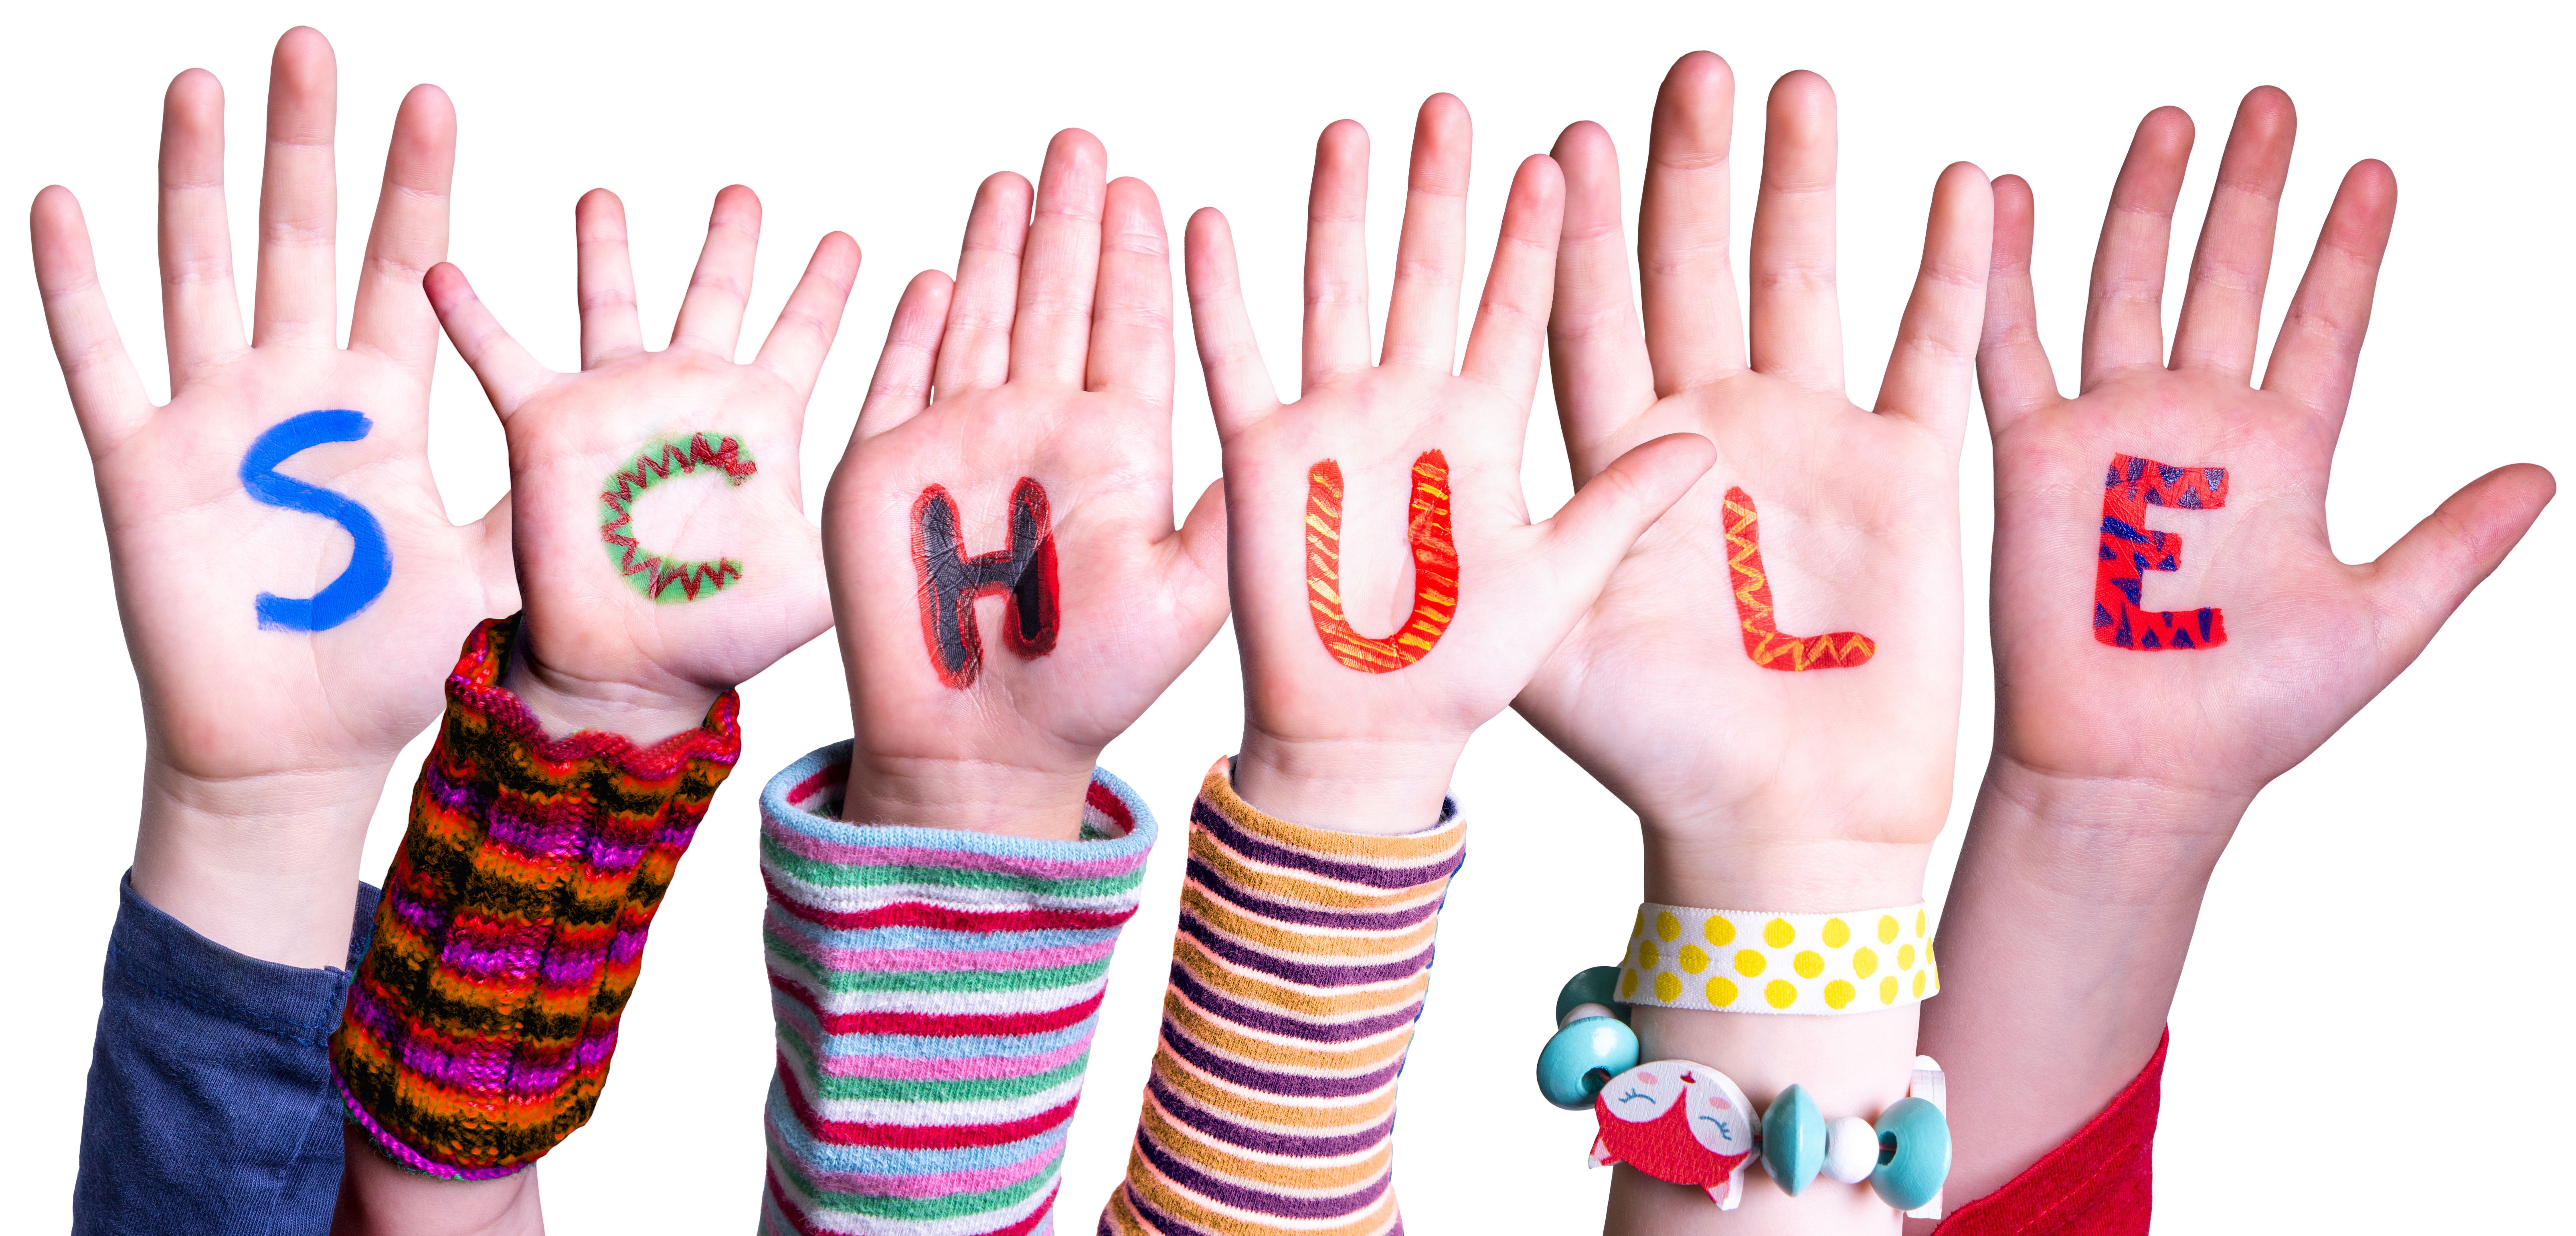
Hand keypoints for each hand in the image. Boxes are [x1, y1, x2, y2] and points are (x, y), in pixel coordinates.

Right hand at [30, 27, 511, 964]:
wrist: (303, 747)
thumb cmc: (394, 663)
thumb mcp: (488, 572)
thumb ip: (541, 509)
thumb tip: (645, 474)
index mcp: (382, 405)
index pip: (403, 266)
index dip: (415, 186)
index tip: (433, 100)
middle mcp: (298, 392)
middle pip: (303, 238)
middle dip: (310, 144)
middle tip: (317, 44)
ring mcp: (214, 420)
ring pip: (202, 268)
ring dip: (199, 176)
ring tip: (207, 81)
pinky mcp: (143, 466)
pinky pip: (101, 358)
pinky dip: (78, 284)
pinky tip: (66, 200)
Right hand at [427, 186, 854, 740]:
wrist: (636, 668)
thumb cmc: (727, 630)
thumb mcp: (822, 566)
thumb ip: (866, 511)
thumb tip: (936, 479)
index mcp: (762, 420)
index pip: (806, 331)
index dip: (829, 287)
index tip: (853, 236)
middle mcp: (692, 396)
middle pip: (716, 293)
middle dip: (730, 241)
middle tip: (744, 190)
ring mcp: (619, 404)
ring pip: (613, 301)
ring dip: (605, 248)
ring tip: (602, 193)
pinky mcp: (548, 427)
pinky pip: (499, 356)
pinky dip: (468, 313)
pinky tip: (440, 266)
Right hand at [824, 131, 1226, 838]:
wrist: (984, 748)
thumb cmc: (1090, 685)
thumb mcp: (1187, 595)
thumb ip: (1227, 512)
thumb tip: (1289, 432)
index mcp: (1115, 451)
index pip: (1128, 328)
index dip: (1133, 257)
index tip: (1145, 188)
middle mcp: (1041, 432)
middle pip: (1057, 299)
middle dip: (1068, 221)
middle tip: (1084, 142)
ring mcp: (962, 444)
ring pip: (984, 318)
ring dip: (998, 248)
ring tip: (1017, 176)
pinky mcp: (887, 470)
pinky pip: (901, 376)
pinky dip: (915, 325)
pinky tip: (937, 271)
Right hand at [1187, 94, 1712, 833]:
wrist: (1368, 735)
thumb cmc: (1462, 672)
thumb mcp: (1564, 584)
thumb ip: (1624, 508)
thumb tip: (1704, 445)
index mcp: (1482, 431)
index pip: (1513, 309)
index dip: (1533, 238)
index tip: (1558, 158)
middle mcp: (1409, 410)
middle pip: (1425, 274)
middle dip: (1437, 191)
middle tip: (1450, 109)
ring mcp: (1333, 424)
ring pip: (1336, 290)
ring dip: (1339, 214)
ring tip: (1348, 132)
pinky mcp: (1261, 455)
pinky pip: (1235, 359)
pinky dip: (1219, 295)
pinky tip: (1209, 224)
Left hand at [1515, 53, 1993, 906]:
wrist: (1782, 826)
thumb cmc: (1658, 751)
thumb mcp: (1556, 640)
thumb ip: (1529, 530)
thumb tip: (1474, 425)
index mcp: (1621, 456)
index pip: (1588, 315)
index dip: (1578, 232)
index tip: (1561, 141)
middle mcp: (1711, 425)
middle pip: (1694, 269)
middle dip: (1690, 171)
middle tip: (1688, 68)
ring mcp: (1812, 439)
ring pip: (1803, 281)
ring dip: (1801, 186)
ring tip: (1794, 85)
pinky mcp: (1906, 470)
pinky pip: (1931, 351)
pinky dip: (1951, 273)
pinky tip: (1962, 185)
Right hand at [1977, 87, 2553, 827]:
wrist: (2138, 765)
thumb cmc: (2247, 715)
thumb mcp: (2381, 623)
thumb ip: (2454, 543)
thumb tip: (2541, 476)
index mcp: (2282, 457)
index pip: (2323, 323)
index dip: (2349, 250)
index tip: (2374, 176)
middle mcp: (2198, 429)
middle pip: (2229, 279)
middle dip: (2250, 192)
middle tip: (2270, 108)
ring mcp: (2115, 435)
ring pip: (2130, 288)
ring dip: (2147, 204)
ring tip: (2172, 125)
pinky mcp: (2037, 457)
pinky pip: (2012, 347)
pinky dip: (2004, 273)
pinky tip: (2007, 200)